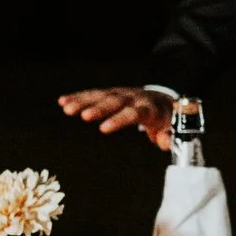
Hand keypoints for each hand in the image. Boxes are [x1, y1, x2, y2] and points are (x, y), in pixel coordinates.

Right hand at [58, 85, 173, 152]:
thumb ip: (169, 136)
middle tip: (83, 116)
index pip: (134, 113)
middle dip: (99, 108)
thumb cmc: (166, 117)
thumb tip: (165, 143)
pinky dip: (78, 96)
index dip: (119, 120)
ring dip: (83, 100)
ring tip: (67, 108)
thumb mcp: (173, 127)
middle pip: (115, 102)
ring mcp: (120, 93)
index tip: (104, 128)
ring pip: (101, 95)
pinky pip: (93, 93)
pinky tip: (63, 101)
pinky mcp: (111, 93)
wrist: (163, 98)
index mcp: (149, 108)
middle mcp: (133, 98)